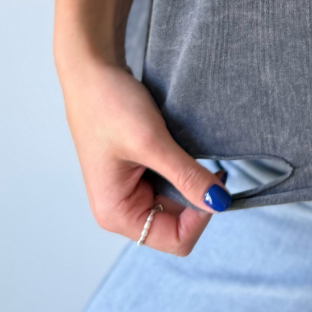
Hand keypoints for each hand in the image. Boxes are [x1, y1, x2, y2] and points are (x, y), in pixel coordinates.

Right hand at [57, 52, 230, 255]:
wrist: (91, 72)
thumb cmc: (109, 105)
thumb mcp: (152, 142)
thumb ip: (186, 176)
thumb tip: (220, 203)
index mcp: (116, 213)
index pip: (175, 240)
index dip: (201, 216)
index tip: (213, 180)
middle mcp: (122, 210)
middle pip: (178, 224)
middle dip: (197, 196)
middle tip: (208, 162)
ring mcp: (130, 192)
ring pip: (178, 202)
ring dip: (190, 180)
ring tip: (187, 150)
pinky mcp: (138, 174)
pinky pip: (171, 183)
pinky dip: (183, 169)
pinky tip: (181, 147)